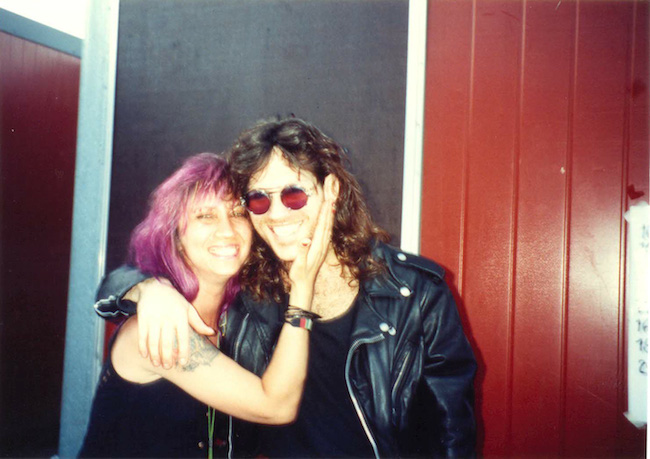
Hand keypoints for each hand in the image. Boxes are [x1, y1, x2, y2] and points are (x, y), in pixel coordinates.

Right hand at [133, 278, 214, 367]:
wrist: (155, 286)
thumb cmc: (175, 301)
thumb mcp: (188, 309)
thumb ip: (199, 323)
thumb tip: (213, 333)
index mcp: (180, 316)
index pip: (183, 337)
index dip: (183, 351)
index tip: (182, 363)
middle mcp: (167, 317)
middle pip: (167, 342)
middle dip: (167, 357)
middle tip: (168, 367)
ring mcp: (154, 317)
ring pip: (153, 341)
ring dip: (155, 355)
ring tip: (157, 364)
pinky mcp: (142, 317)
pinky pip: (142, 335)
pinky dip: (142, 347)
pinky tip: (145, 356)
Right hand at [288, 174, 337, 303]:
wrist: (304, 288)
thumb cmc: (299, 277)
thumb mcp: (298, 266)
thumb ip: (302, 252)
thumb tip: (304, 239)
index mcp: (318, 245)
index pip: (324, 222)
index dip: (327, 207)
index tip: (329, 193)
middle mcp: (323, 242)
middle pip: (329, 217)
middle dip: (331, 199)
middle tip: (334, 183)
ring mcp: (323, 243)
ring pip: (329, 220)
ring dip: (331, 205)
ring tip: (332, 190)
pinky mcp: (321, 244)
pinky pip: (326, 225)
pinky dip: (328, 214)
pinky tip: (328, 209)